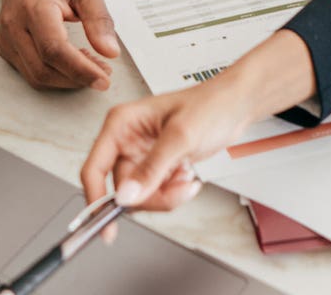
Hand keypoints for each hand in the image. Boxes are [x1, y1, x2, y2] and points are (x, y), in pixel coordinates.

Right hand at [0, 0, 120, 90]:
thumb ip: (99, 20)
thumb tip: (110, 52)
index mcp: (34, 6)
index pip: (54, 49)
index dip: (80, 70)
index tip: (104, 80)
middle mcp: (14, 24)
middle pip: (44, 69)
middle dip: (77, 78)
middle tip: (103, 72)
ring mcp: (6, 38)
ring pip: (36, 76)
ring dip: (67, 79)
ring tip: (90, 65)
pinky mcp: (5, 47)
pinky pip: (30, 72)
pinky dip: (55, 74)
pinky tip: (71, 62)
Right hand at [80, 81, 258, 211]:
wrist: (235, 106)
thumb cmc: (210, 105)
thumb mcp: (180, 137)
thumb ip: (151, 168)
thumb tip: (126, 195)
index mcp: (121, 124)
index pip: (95, 168)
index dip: (96, 199)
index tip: (105, 225)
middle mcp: (127, 140)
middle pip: (122, 188)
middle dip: (151, 196)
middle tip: (177, 190)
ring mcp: (142, 154)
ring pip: (140, 194)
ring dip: (166, 195)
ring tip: (186, 178)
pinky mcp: (156, 165)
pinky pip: (156, 192)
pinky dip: (173, 192)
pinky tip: (186, 176)